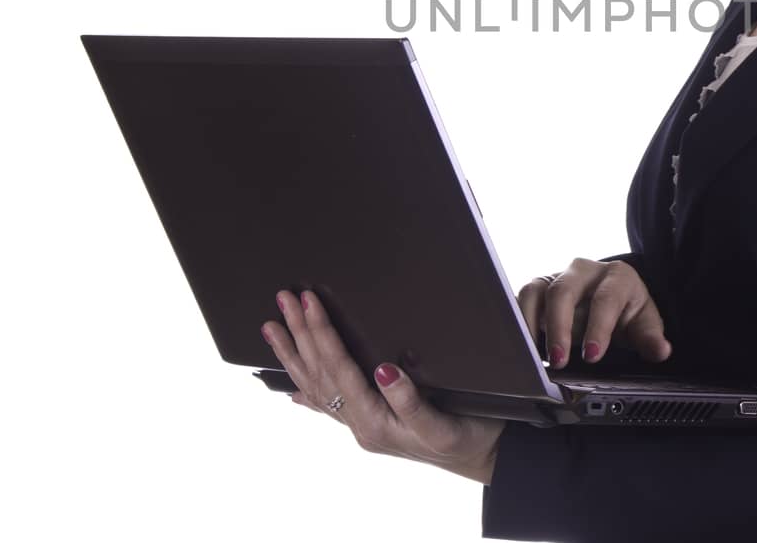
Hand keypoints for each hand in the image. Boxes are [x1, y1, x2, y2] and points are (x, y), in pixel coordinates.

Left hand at [263, 289, 504, 485]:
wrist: (485, 458)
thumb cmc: (469, 438)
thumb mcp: (443, 424)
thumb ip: (410, 401)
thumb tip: (384, 371)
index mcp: (374, 422)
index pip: (339, 369)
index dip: (323, 333)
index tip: (309, 302)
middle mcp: (360, 425)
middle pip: (320, 373)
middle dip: (300, 334)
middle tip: (284, 298)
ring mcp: (361, 426)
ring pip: (316, 386)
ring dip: (294, 354)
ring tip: (271, 328)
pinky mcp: (370, 423)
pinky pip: (328, 404)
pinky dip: (307, 391)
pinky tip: (291, 389)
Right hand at [517, 258, 672, 369]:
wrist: (612, 298)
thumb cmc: (627, 310)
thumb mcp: (644, 323)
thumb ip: (650, 338)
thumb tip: (661, 351)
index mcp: (617, 276)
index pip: (605, 298)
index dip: (598, 327)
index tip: (592, 356)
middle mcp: (585, 271)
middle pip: (564, 290)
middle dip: (560, 326)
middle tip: (560, 360)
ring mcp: (559, 276)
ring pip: (538, 291)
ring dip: (533, 324)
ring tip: (536, 356)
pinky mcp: (540, 287)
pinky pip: (524, 298)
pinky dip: (521, 320)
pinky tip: (523, 345)